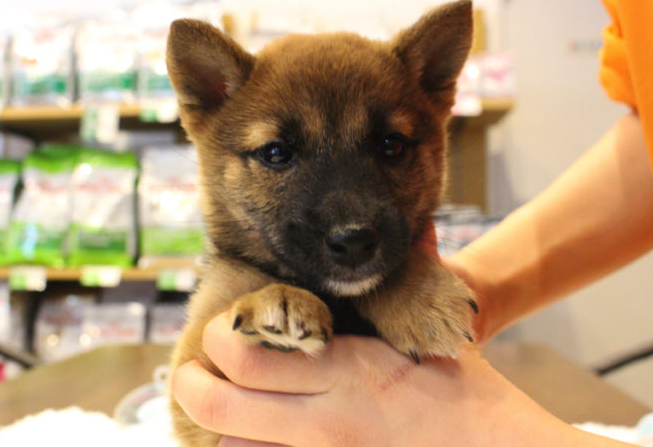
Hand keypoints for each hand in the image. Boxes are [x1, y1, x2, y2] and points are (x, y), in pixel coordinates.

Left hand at [171, 312, 607, 446]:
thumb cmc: (463, 391)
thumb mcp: (441, 332)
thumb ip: (421, 277)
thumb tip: (421, 228)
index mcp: (345, 371)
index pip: (245, 355)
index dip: (219, 338)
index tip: (225, 324)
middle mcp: (323, 418)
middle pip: (218, 404)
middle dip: (189, 380)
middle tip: (191, 365)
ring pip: (229, 444)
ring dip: (213, 419)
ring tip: (215, 396)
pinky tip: (246, 431)